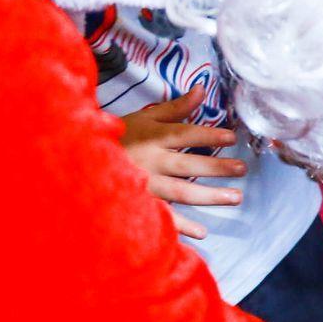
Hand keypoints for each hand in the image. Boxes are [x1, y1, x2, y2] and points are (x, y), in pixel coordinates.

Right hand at [117, 88, 244, 233]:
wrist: (80, 159)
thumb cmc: (120, 137)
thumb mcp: (146, 118)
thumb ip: (176, 107)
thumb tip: (203, 88)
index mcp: (152, 138)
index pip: (184, 135)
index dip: (208, 136)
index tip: (232, 138)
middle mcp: (149, 161)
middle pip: (187, 165)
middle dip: (216, 168)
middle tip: (242, 169)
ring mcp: (143, 185)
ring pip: (180, 192)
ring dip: (209, 196)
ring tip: (236, 197)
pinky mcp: (138, 204)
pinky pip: (161, 216)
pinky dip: (180, 226)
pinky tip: (203, 232)